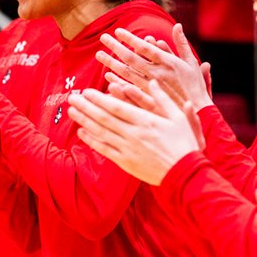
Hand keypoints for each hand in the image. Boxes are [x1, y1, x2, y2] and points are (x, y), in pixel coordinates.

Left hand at [66, 79, 203, 184]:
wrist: (184, 174)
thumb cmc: (185, 144)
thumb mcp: (179, 117)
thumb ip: (163, 99)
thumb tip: (152, 82)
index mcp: (145, 121)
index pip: (117, 107)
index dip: (99, 99)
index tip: (86, 92)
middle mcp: (133, 133)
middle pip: (104, 118)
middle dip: (86, 107)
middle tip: (72, 98)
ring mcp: (127, 149)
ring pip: (101, 132)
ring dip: (84, 121)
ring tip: (71, 112)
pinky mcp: (126, 162)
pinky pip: (105, 150)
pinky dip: (92, 141)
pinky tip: (82, 133)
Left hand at [96, 24, 212, 112]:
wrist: (199, 113)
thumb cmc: (195, 87)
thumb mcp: (191, 63)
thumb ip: (182, 45)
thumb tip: (177, 25)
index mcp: (168, 63)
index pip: (145, 48)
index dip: (130, 39)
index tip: (118, 31)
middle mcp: (157, 74)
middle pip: (132, 58)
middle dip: (116, 47)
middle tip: (103, 37)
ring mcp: (150, 88)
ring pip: (127, 73)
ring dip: (112, 63)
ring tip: (99, 55)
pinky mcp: (147, 100)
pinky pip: (130, 90)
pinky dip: (118, 82)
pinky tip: (108, 76)